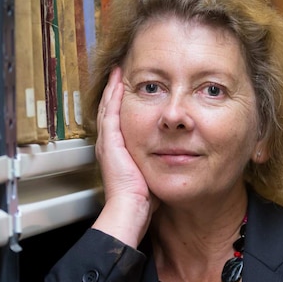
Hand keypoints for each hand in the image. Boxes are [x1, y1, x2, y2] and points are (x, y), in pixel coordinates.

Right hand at [92, 67, 157, 246]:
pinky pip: (111, 113)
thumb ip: (159, 162)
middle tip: (119, 73)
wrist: (131, 209)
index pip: (118, 121)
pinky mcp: (110, 142)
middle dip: (115, 91)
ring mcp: (108, 143)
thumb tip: (175, 157)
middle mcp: (109, 145)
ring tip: (117, 72)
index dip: (122, 104)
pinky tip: (119, 84)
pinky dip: (114, 97)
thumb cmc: (143, 199)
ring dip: (113, 89)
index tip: (129, 88)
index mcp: (118, 152)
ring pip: (108, 108)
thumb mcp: (152, 173)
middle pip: (110, 110)